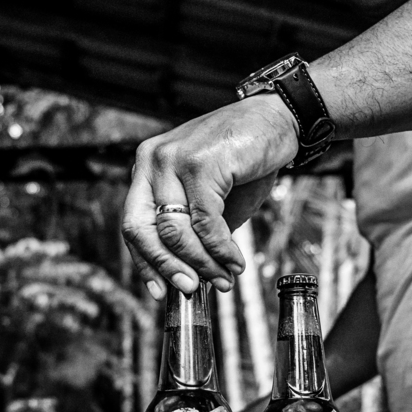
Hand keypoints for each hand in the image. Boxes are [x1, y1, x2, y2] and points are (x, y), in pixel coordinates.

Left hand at [121, 93, 298, 299]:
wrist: (277, 119)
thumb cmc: (244, 157)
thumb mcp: (212, 198)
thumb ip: (196, 231)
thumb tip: (193, 273)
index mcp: (148, 168)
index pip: (134, 224)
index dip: (145, 262)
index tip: (160, 291)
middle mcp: (152, 161)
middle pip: (143, 230)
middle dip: (167, 267)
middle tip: (192, 289)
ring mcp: (173, 160)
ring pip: (175, 232)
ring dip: (202, 263)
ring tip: (224, 277)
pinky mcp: (200, 164)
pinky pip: (205, 222)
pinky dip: (220, 249)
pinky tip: (234, 260)